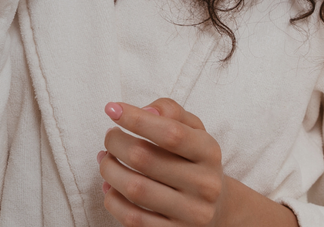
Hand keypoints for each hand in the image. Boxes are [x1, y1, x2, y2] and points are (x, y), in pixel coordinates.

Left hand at [99, 99, 297, 226]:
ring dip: (109, 170)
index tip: (112, 109)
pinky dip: (112, 199)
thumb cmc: (195, 160)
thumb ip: (170, 111)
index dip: (136, 119)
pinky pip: (132, 219)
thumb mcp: (193, 129)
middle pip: (145, 159)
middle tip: (110, 137)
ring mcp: (190, 213)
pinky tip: (110, 186)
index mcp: (209, 152)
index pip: (171, 133)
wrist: (218, 207)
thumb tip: (144, 111)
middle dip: (115, 143)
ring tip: (105, 159)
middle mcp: (204, 184)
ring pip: (135, 189)